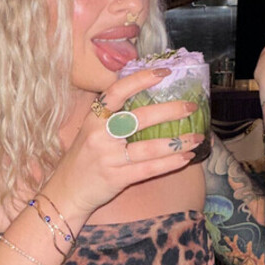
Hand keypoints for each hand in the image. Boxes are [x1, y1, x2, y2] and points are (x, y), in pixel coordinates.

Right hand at [44, 69, 204, 225]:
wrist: (66, 192)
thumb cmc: (83, 158)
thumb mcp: (91, 131)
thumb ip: (113, 116)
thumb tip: (149, 98)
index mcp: (93, 118)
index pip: (117, 92)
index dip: (140, 79)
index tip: (164, 72)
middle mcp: (99, 135)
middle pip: (139, 118)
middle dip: (170, 111)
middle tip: (191, 106)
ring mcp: (108, 158)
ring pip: (149, 147)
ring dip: (178, 141)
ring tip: (198, 137)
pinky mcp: (117, 178)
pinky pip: (149, 168)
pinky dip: (170, 163)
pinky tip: (186, 157)